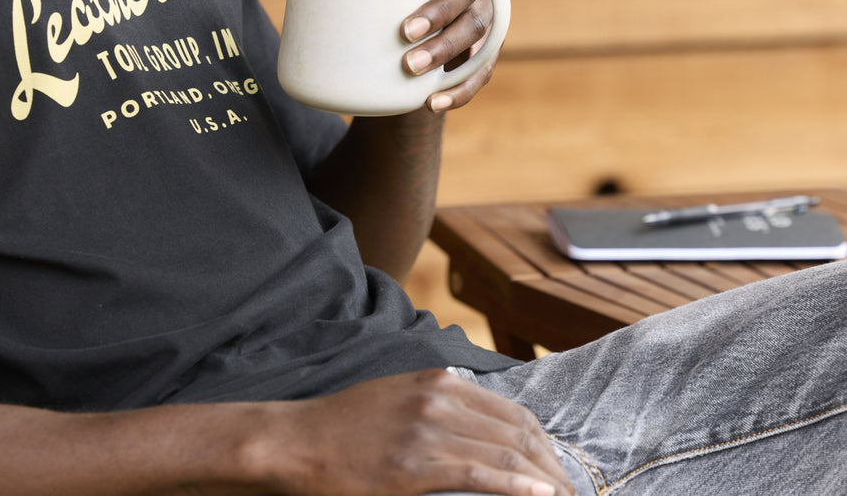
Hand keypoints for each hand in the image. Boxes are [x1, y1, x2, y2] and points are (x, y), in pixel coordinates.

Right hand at [264, 369, 573, 495]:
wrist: (296, 440)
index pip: (513, 413)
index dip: (544, 446)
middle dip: (552, 468)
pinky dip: (515, 487)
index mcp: (438, 381)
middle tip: (570, 494)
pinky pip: (479, 475)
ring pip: (506, 454)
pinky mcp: (413, 465)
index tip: (557, 473)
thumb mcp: (398, 398)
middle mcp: (439, 398)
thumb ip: (440, 408)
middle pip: (518, 432)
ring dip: (543, 482)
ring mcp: (427, 431)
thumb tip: (482, 436)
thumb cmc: (344, 427)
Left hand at [402, 0, 498, 112]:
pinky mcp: (483, 55)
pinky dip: (457, 91)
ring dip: (445, 50)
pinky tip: (431, 102)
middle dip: (438, 12)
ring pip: (475, 31)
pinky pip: (478, 74)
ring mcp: (482, 17)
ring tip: (410, 68)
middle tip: (403, 33)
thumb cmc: (377, 1)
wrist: (401, 47)